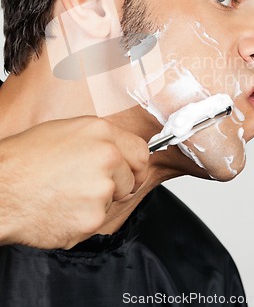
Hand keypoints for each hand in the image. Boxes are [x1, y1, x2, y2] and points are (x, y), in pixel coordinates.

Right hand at [0, 116, 148, 248]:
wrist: (1, 189)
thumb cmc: (24, 160)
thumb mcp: (65, 132)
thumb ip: (98, 140)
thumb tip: (117, 152)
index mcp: (101, 132)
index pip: (141, 152)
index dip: (135, 166)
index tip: (131, 174)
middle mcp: (108, 157)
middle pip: (131, 180)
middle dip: (118, 186)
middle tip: (90, 187)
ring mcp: (102, 189)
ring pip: (111, 201)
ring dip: (94, 203)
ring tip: (65, 194)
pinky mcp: (92, 218)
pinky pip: (95, 221)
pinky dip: (81, 220)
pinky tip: (59, 208)